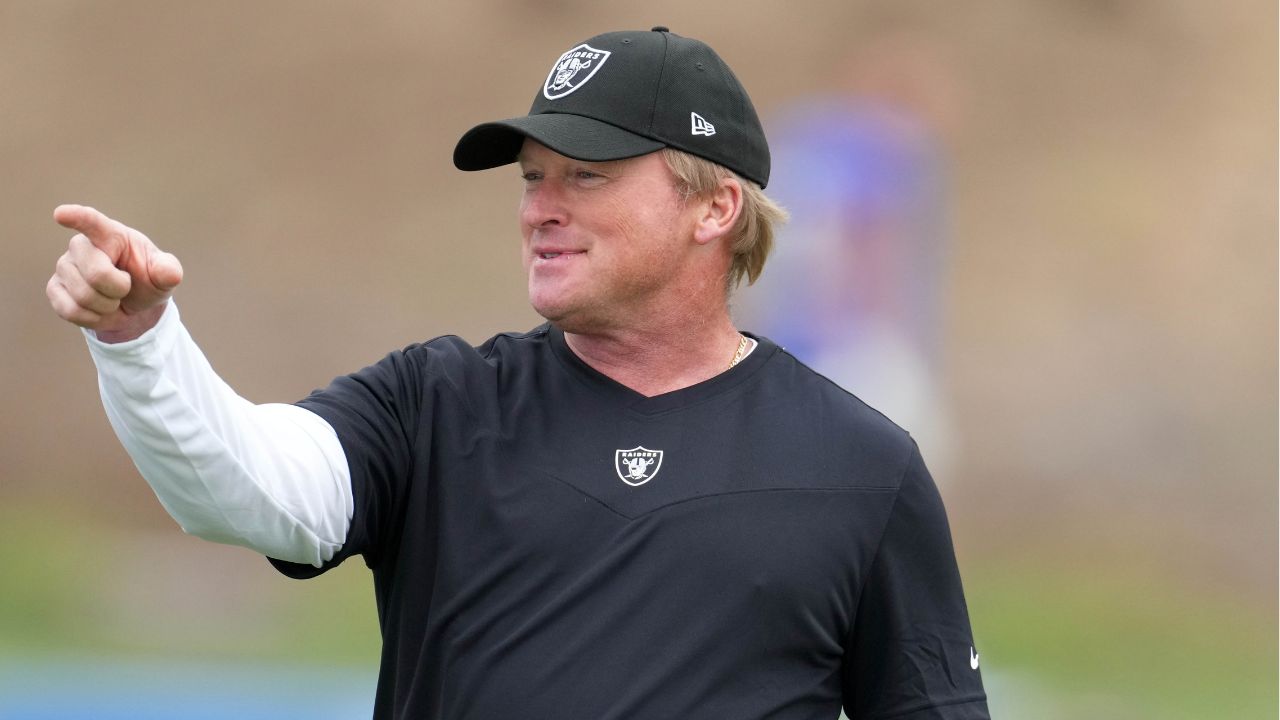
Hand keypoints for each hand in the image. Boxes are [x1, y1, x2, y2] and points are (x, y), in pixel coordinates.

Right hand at [47, 205, 183, 342]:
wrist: (133, 303)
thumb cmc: (146, 279)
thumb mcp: (164, 275)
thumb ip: (168, 271)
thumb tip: (170, 274)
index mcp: (111, 234)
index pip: (92, 222)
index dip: (77, 217)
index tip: (61, 214)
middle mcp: (81, 246)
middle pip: (97, 274)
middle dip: (119, 290)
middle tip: (125, 288)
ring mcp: (64, 266)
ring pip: (83, 296)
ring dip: (107, 306)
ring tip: (113, 299)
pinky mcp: (54, 288)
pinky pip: (70, 310)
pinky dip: (93, 318)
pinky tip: (99, 310)